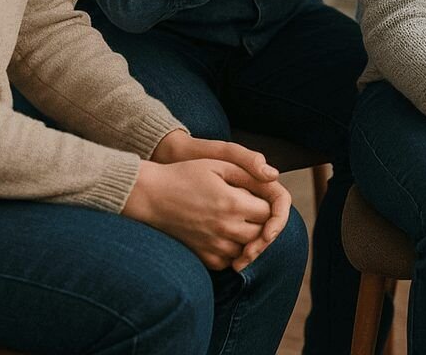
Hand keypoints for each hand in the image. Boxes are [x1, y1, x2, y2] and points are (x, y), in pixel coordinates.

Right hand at [150, 130, 289, 264]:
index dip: (268, 204)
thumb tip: (274, 178)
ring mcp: (212, 246)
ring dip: (249, 238)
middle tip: (251, 209)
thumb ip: (249, 172)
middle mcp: (225, 228)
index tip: (259, 197)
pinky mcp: (202, 256)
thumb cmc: (186, 175)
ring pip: (247, 250)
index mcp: (232, 203)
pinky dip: (233, 251)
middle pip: (261, 234)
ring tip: (239, 220)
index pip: (269, 213)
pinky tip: (226, 234)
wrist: (151, 196)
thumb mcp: (219, 164)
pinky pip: (228, 261)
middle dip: (262, 222)